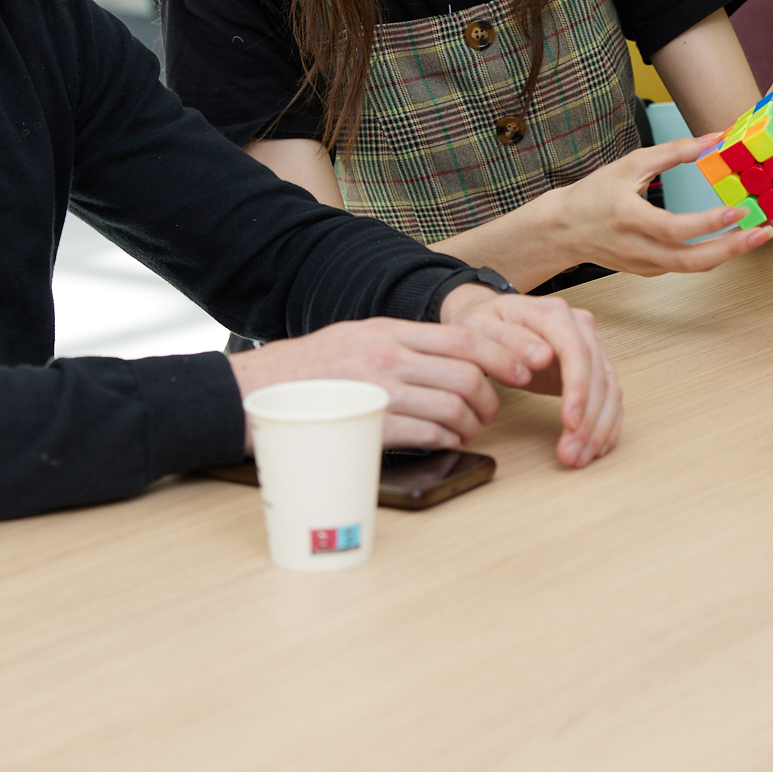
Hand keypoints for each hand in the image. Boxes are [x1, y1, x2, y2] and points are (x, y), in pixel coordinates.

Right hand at [228, 318, 536, 452]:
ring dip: (472, 422)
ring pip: (454, 404)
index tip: (527, 368)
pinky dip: (448, 439)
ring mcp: (377, 390)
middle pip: (467, 373)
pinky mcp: (368, 425)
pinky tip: (447, 441)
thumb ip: (394, 343)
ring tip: (469, 430)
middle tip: (490, 411)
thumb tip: (441, 358)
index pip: (463, 337)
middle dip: (490, 396)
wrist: (245, 395)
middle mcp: (386, 355)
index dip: (504, 353)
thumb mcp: (351, 339)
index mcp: (386, 330)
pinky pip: (428, 432)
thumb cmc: (299, 372)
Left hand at [440, 285, 621, 466]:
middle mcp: (580, 327)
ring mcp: (590, 346)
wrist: (491, 321)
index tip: (570, 422)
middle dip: (588, 420)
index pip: (577, 351)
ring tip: (578, 457)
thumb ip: (508, 341)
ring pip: (609, 389)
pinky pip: (609, 396)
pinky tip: (595, 447)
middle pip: (598, 375)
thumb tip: (543, 357)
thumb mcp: (481, 329)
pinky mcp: (593, 366)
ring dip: (598, 429)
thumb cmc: (484, 325)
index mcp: (553, 314)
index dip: (578, 389)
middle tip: (571, 453)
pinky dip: (605, 424)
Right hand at [550, 136, 772, 274]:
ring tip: (757, 235)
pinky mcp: (649, 271)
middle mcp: (637, 248)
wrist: (563, 230)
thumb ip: (673, 151)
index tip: (739, 210)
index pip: (675, 228)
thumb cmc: (594, 193)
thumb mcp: (629, 164)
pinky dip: (711, 254)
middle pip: (691, 261)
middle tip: (764, 232)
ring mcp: (644, 265)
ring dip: (728, 253)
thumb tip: (713, 138)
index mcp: (629, 219)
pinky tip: (731, 239)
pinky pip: (685, 266)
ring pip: (693, 268)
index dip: (709, 223)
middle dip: (732, 249)